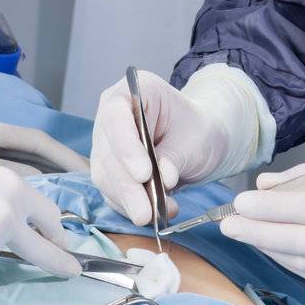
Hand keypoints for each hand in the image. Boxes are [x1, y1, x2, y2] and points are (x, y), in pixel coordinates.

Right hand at [89, 70, 230, 224]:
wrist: (199, 141)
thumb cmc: (197, 130)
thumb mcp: (195, 138)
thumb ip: (175, 157)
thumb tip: (163, 178)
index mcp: (133, 91)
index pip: (117, 117)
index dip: (126, 147)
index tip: (144, 174)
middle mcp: (112, 114)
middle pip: (107, 151)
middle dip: (127, 186)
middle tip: (145, 212)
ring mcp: (106, 142)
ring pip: (105, 175)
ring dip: (129, 200)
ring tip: (158, 214)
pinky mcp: (108, 169)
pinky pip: (112, 192)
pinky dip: (131, 206)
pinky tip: (155, 213)